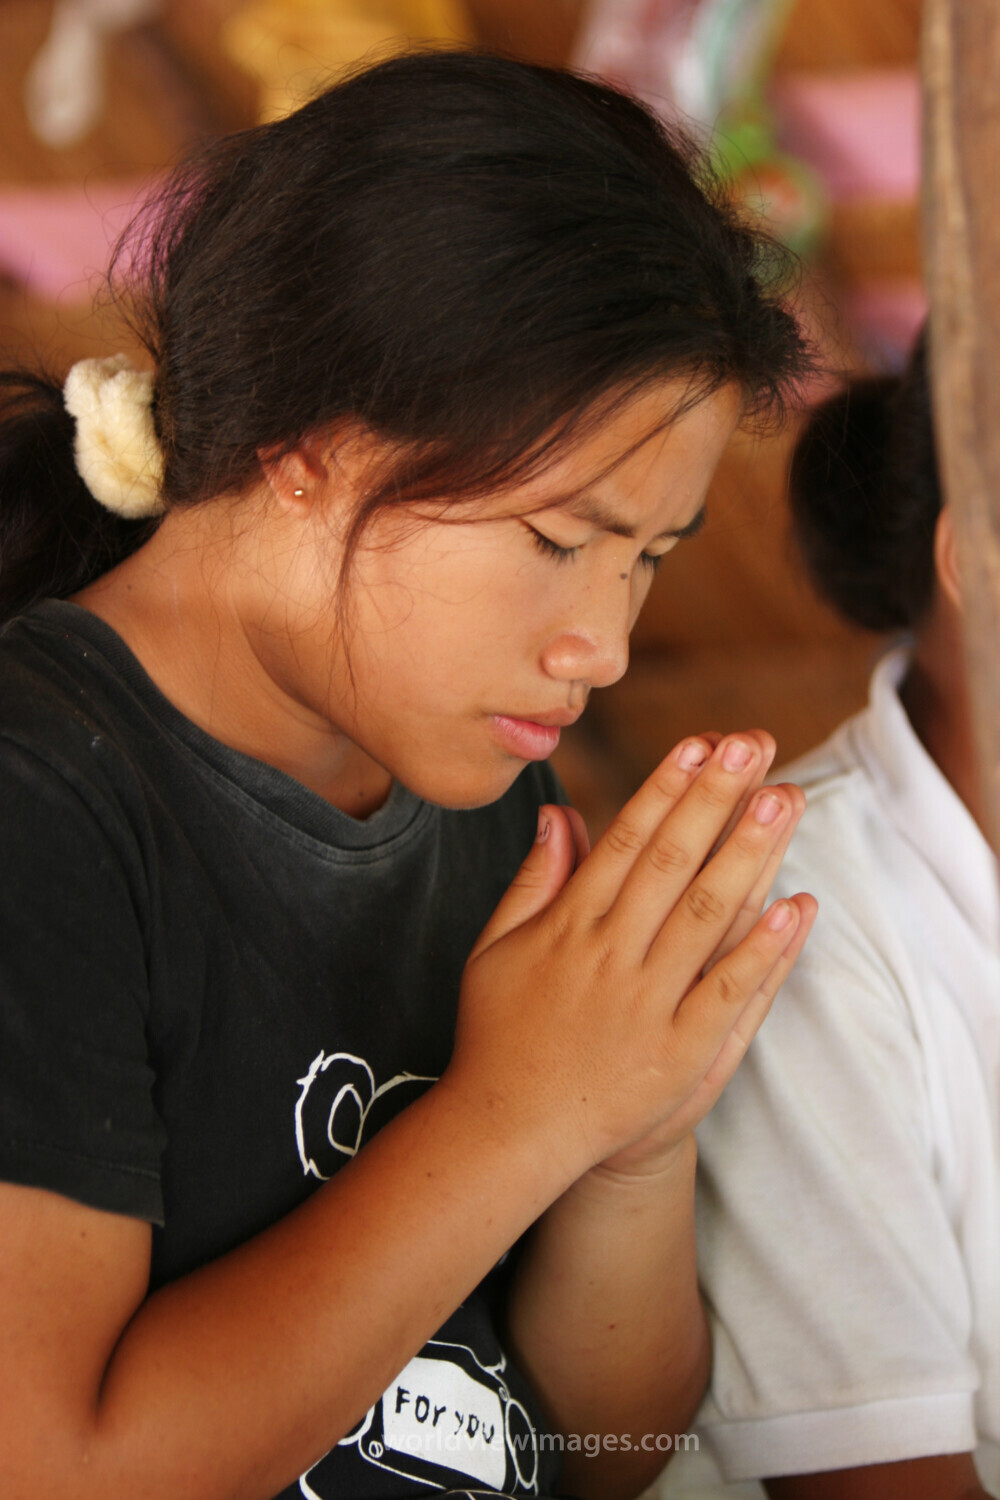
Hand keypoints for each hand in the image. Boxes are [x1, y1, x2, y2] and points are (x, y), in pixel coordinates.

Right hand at [446, 731, 815, 1184]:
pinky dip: (763, 951)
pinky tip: (797, 906)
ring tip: (784, 798)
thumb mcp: (496, 948)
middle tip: (754, 743)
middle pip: (674, 863)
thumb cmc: (499, 1035)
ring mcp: (647, 1005)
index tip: (701, 744)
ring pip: (708, 916)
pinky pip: (728, 994)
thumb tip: (558, 813)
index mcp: (568, 926)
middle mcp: (610, 957)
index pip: (627, 842)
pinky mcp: (678, 1054)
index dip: (667, 789)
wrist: (509, 1132)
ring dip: (750, 854)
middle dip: (717, 798)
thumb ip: (533, 880)